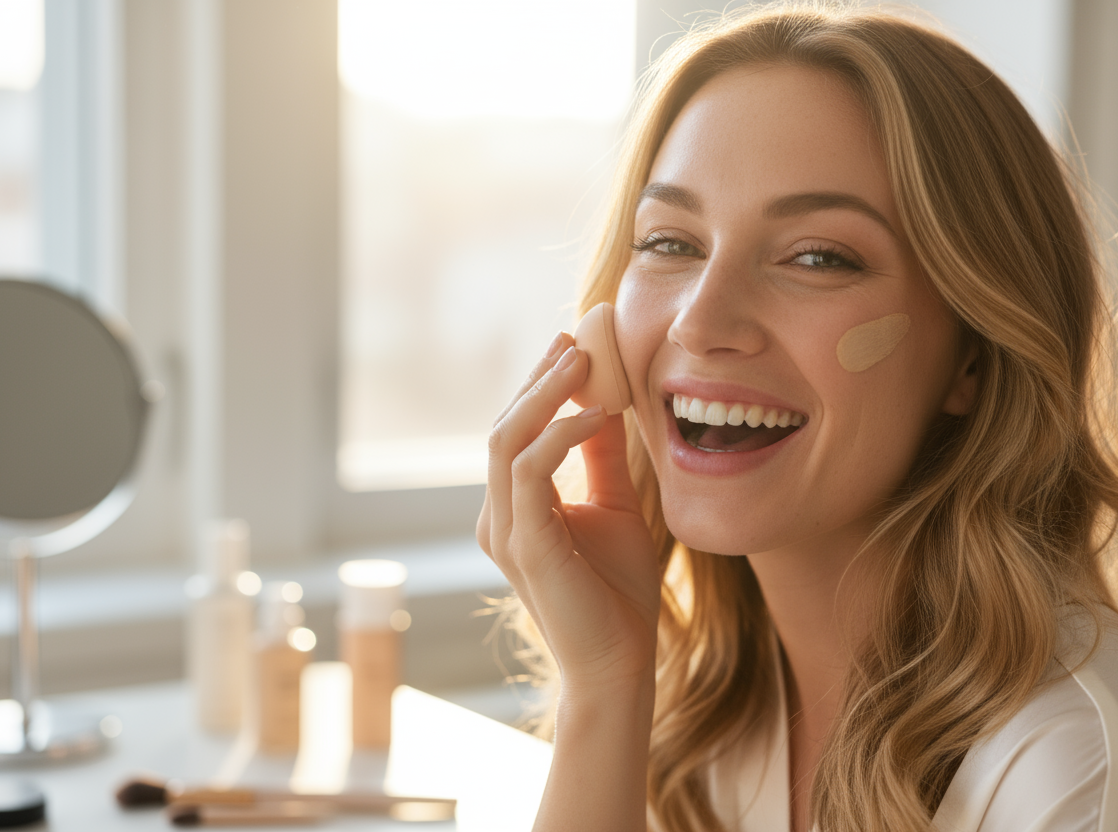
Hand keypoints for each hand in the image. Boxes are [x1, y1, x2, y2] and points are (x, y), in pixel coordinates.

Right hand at [477, 333, 660, 691]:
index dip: (540, 385)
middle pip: (503, 427)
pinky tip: (595, 417)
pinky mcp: (524, 545)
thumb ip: (602, 458)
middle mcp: (498, 516)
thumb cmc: (617, 592)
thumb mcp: (615, 506)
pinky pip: (530, 472)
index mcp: (515, 507)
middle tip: (574, 338)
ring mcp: (504, 530)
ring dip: (543, 395)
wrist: (619, 663)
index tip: (574, 344)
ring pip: (506, 441)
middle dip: (538, 378)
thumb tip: (606, 402)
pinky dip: (559, 436)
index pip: (516, 432)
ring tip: (581, 360)